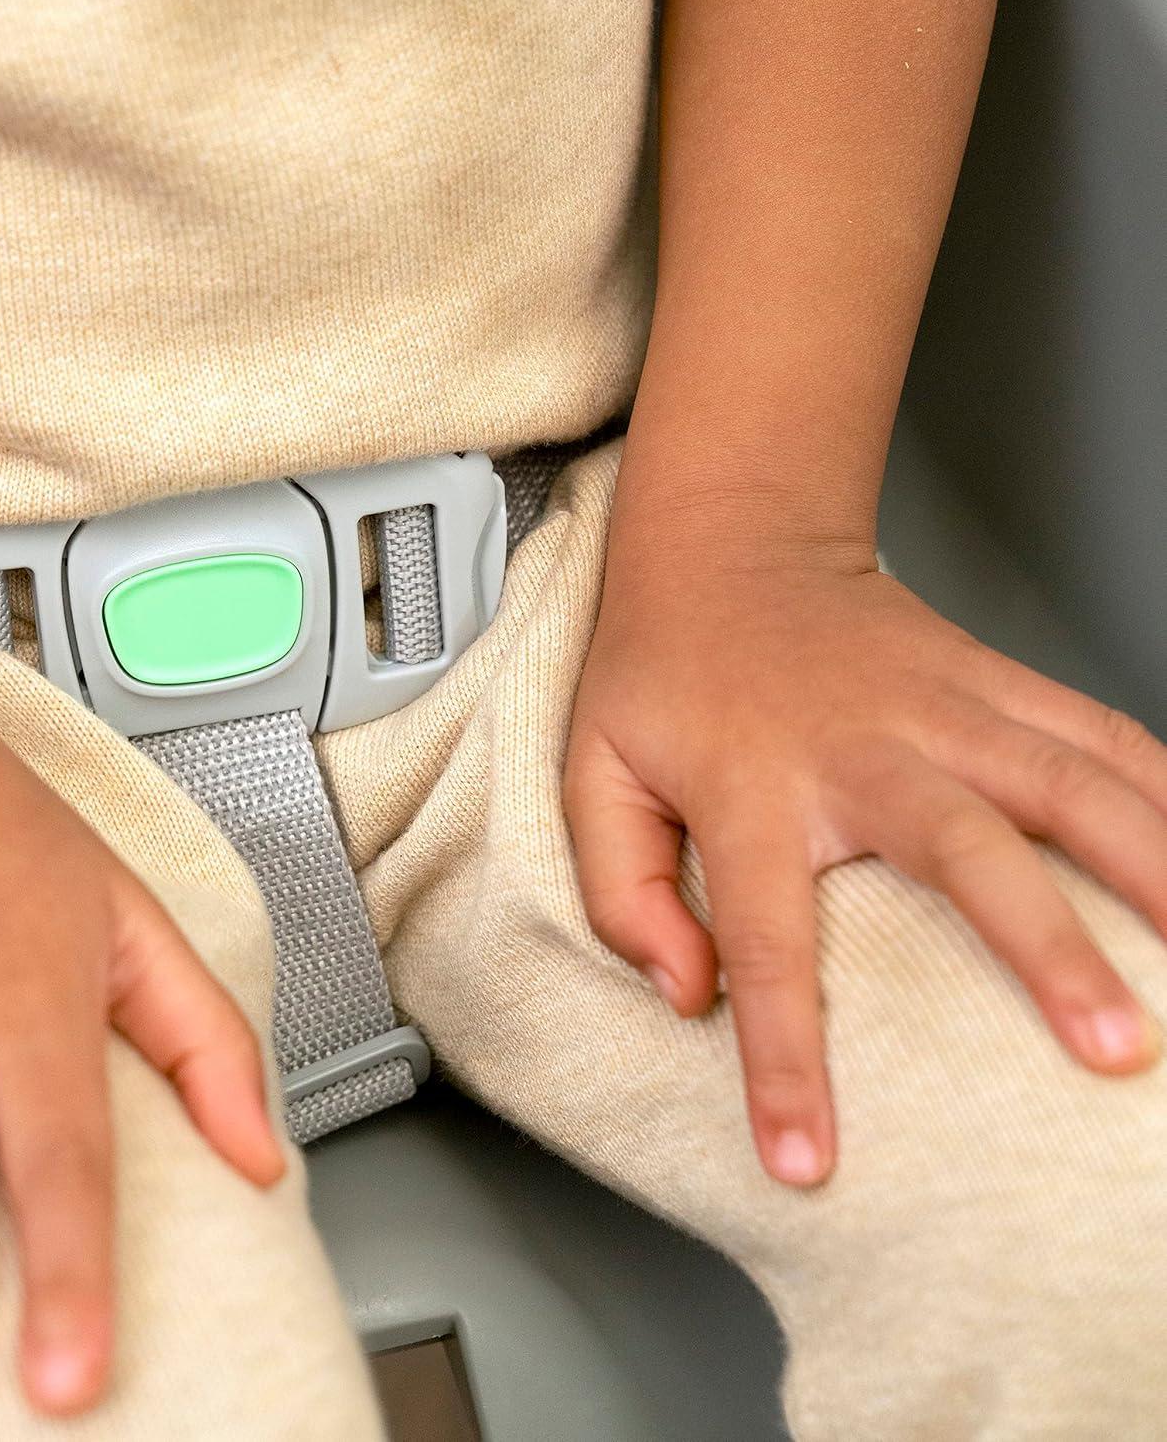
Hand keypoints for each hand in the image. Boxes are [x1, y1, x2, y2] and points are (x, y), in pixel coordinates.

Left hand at [565, 540, 1166, 1187]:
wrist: (728, 543)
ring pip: (1066, 778)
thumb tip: (685, 995)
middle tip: (1113, 1048)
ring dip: (1153, 861)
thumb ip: (621, 887)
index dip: (783, 1056)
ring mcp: (940, 703)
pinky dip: (1166, 786)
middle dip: (1044, 947)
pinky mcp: (990, 677)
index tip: (806, 1161)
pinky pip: (1098, 727)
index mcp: (749, 786)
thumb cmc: (661, 671)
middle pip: (962, 846)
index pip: (764, 939)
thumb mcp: (593, 770)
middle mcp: (858, 745)